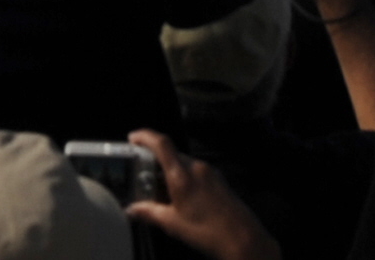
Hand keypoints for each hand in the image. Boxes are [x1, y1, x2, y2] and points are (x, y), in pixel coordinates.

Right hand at [122, 129, 280, 259]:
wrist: (242, 239)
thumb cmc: (205, 230)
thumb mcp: (173, 224)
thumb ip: (150, 213)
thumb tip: (131, 209)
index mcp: (182, 174)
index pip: (162, 143)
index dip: (145, 136)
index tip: (132, 137)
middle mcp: (197, 167)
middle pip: (172, 154)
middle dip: (155, 160)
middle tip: (141, 173)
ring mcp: (210, 172)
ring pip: (184, 164)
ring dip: (170, 171)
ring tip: (160, 189)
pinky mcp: (220, 181)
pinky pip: (197, 172)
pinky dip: (185, 178)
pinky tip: (182, 197)